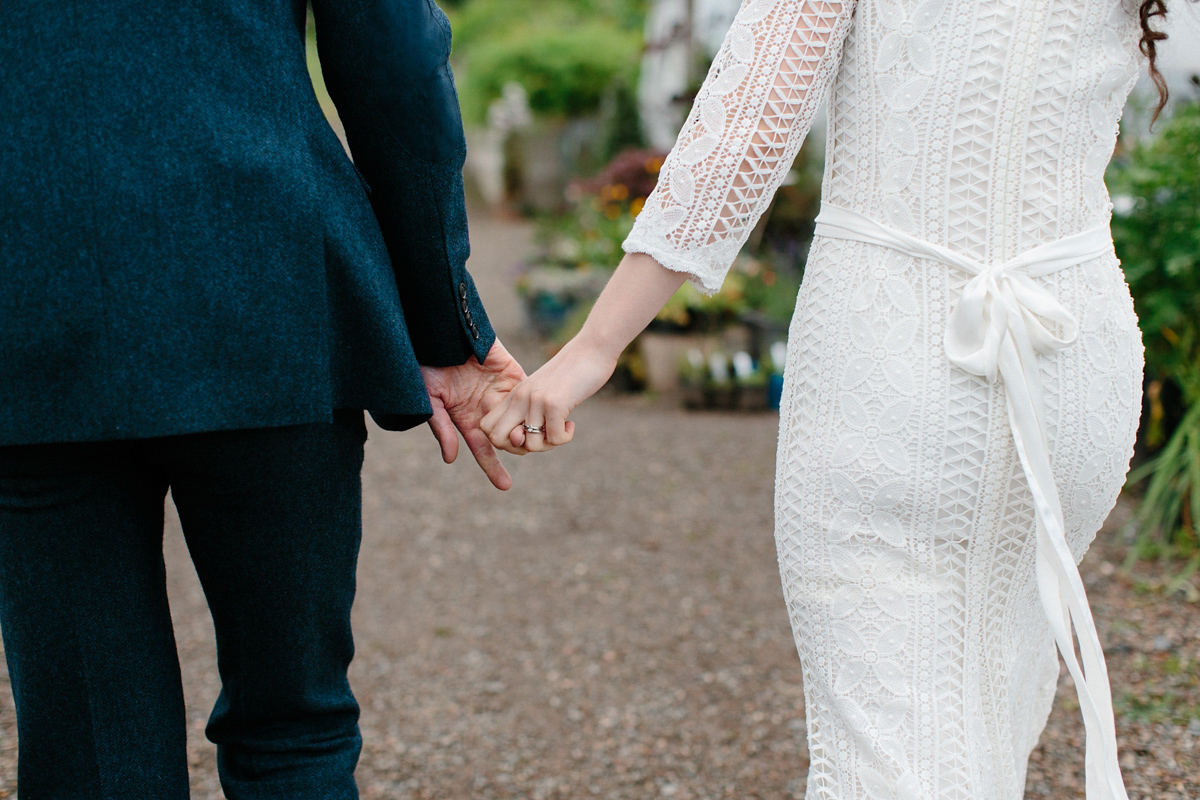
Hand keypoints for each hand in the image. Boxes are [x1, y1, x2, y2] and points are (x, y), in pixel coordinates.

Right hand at [421, 339, 526, 489]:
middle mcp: (487, 410)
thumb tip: (451, 459)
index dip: (494, 468)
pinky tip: (544, 414)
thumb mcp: (430, 400)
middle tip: (522, 445)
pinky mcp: (515, 376)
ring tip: (537, 435)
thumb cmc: (427, 366)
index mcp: (467, 419)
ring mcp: (503, 393)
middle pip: (510, 438)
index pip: (484, 449)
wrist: (441, 332)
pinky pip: (531, 395)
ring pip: (524, 421)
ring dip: (532, 431)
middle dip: (518, 446)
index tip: (505, 486)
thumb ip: (443, 428)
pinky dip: (538, 406)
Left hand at [479, 338, 617, 453]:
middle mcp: (519, 397)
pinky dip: (566, 437)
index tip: (526, 434)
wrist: (591, 350)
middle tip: (541, 437)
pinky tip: (571, 423)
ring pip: (530, 446)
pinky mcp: (554, 403)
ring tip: (560, 427)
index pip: (486, 427)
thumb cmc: (570, 375)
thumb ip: (528, 413)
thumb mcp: (542, 393)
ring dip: (549, 444)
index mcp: (513, 395)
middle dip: (519, 449)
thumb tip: (520, 442)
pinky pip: (555, 440)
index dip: (503, 440)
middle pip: (497, 440)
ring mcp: (535, 400)